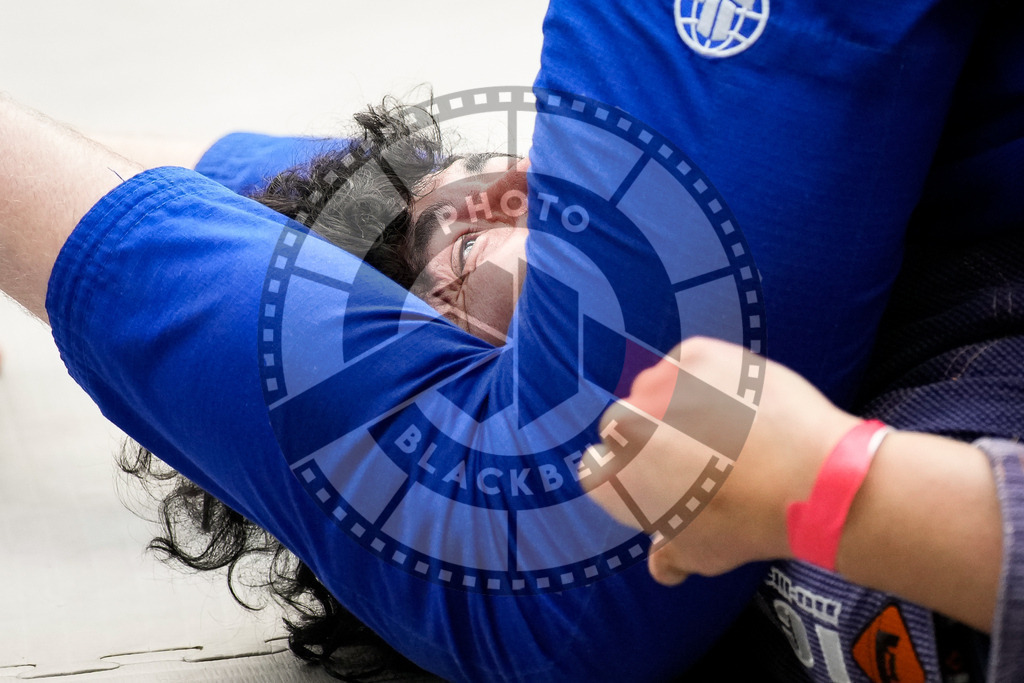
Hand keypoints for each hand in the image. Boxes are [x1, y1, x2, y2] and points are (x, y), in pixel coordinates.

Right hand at [582, 336, 858, 583]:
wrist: (811, 478)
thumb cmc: (749, 522)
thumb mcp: (702, 555)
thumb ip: (669, 555)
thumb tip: (662, 561)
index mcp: (614, 477)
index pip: (597, 469)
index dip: (629, 476)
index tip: (659, 479)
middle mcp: (623, 426)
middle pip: (622, 426)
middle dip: (649, 436)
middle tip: (695, 454)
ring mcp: (659, 385)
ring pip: (653, 391)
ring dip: (674, 404)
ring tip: (721, 426)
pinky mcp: (694, 355)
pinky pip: (685, 363)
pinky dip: (702, 377)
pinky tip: (733, 401)